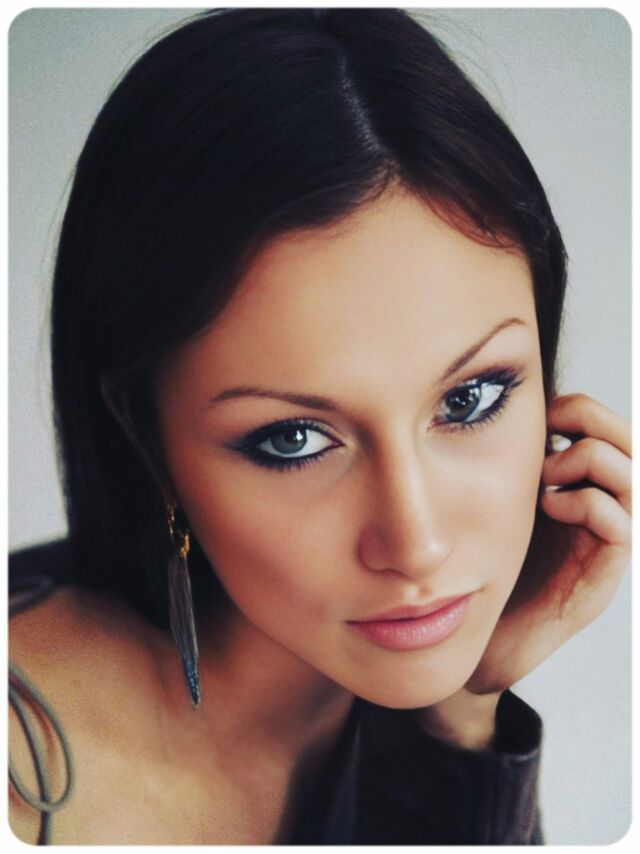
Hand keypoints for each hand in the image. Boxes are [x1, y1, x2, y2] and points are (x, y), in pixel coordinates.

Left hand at [417, 393, 630, 746]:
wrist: (481, 636)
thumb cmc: (483, 563)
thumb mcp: (494, 497)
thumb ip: (507, 460)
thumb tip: (493, 407)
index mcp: (577, 487)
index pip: (606, 429)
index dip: (579, 409)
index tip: (542, 411)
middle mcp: (601, 509)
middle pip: (630, 444)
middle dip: (593, 422)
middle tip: (554, 430)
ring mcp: (606, 542)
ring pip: (631, 477)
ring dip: (588, 461)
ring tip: (547, 474)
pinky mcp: (603, 573)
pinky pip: (621, 524)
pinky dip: (588, 503)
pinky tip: (550, 506)